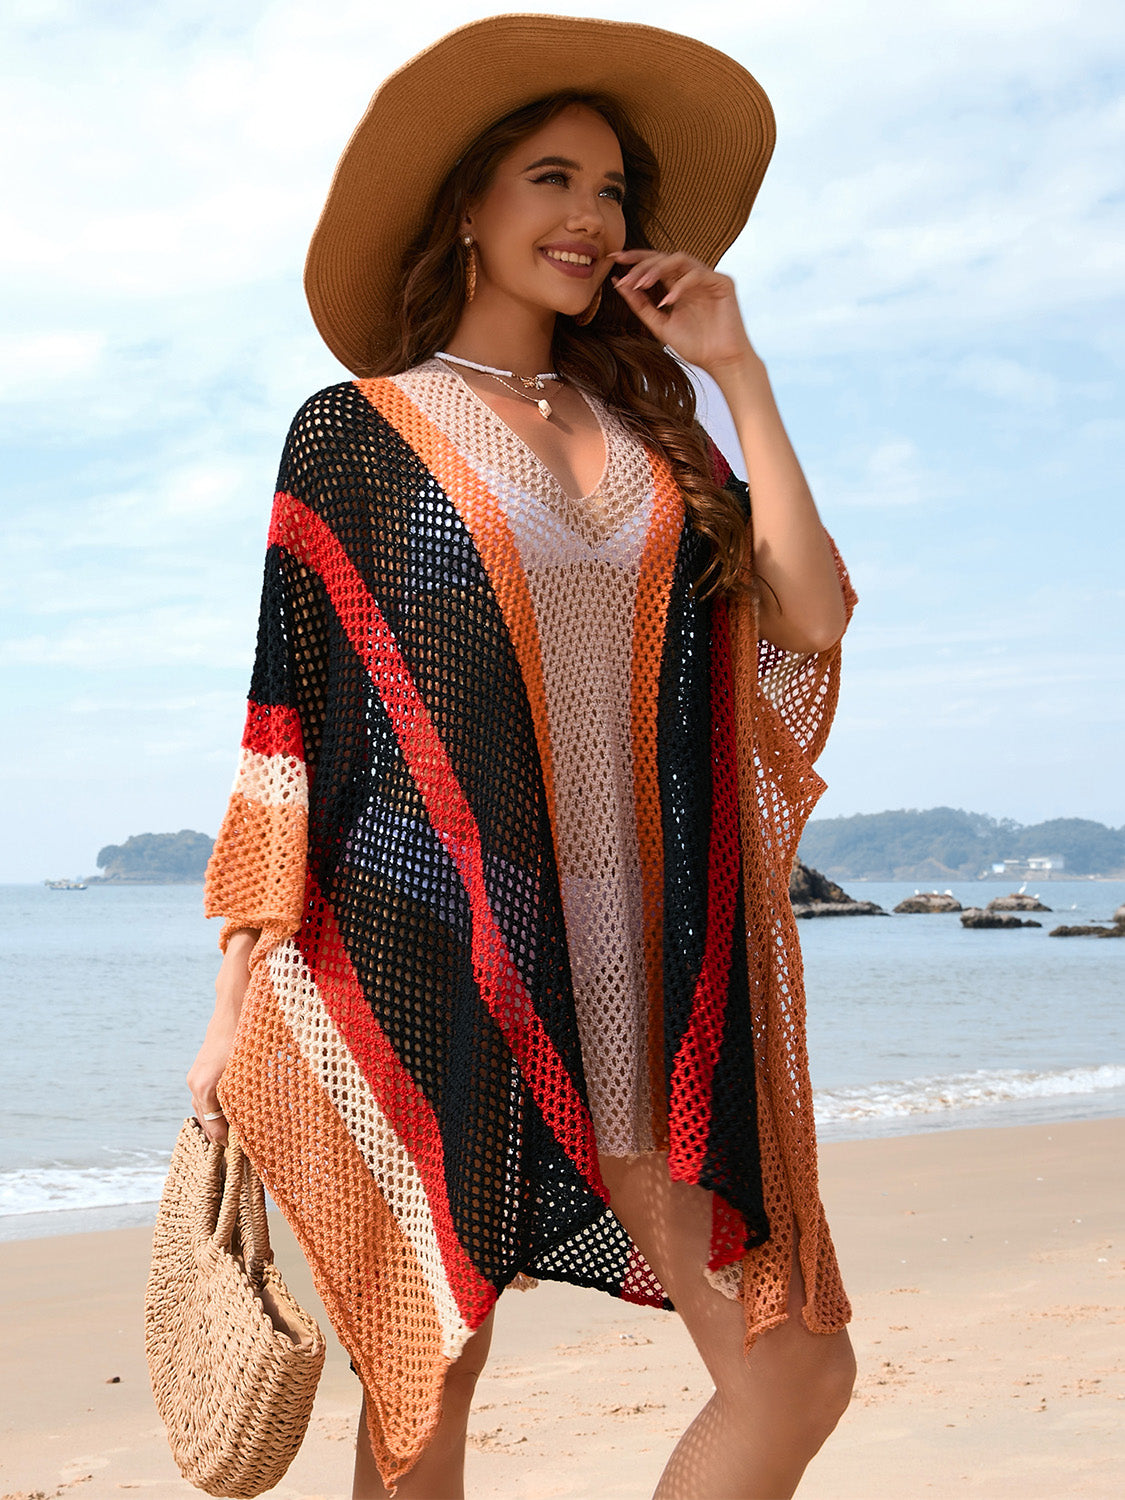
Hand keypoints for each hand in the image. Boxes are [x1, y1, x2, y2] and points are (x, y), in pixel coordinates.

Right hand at [187, 1013, 237, 1143]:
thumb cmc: (246, 1040)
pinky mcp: (198, 1072)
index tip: (242, 1151)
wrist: (233, 1011)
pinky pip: (202, 1098)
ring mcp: (195, 1078)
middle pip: (205, 1121)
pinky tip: (227, 1113)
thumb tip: (253, 1121)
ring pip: (202, 1110)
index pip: (215, 1127)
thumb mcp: (250, 1072)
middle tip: (240, 1146)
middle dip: (221, 1134)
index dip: (228, 1141)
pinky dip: (213, 1108)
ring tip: (234, 1133)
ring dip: (217, 1121)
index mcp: (207, 1088)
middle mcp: (196, 1085)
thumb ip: (248, 1097)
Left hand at [609, 250, 755, 376]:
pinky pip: (697, 274)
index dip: (634, 259)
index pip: (654, 264)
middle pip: (664, 257)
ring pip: (680, 259)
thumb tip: (618, 284)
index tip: (613, 259)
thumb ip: (640, 305)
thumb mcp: (660, 325)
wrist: (720, 362)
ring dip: (657, 269)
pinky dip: (680, 286)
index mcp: (678, 286)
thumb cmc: (695, 346)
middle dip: (642, 263)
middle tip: (625, 274)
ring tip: (641, 284)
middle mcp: (691, 278)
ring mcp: (707, 278)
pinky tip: (667, 301)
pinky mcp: (722, 282)